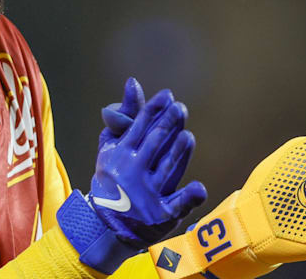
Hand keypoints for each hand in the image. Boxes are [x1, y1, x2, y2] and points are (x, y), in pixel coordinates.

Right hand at [90, 88, 206, 247]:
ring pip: (168, 166)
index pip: (140, 126)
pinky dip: (188, 197)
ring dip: (179, 150)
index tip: (167, 95)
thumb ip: (123, 115)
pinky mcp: (161, 214)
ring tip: (186, 135)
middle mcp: (132, 171)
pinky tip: (198, 187)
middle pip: (155, 142)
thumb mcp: (110, 146)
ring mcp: (148, 193)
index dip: (154, 109)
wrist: (107, 223)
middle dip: (169, 123)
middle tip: (180, 108)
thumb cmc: (112, 177)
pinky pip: (177, 204)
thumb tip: (133, 83)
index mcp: (119, 153)